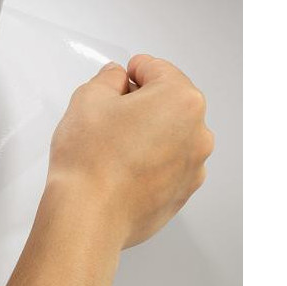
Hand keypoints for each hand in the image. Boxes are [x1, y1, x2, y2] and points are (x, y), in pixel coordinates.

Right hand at [46, 53, 213, 248]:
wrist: (89, 216)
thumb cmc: (91, 161)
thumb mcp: (88, 98)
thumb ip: (108, 79)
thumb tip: (116, 80)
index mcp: (181, 100)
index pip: (157, 69)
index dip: (133, 71)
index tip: (122, 78)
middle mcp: (198, 133)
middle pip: (169, 103)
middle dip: (142, 104)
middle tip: (110, 115)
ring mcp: (194, 167)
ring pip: (170, 136)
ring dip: (148, 134)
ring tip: (113, 147)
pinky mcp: (182, 193)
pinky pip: (168, 165)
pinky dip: (150, 162)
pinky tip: (122, 168)